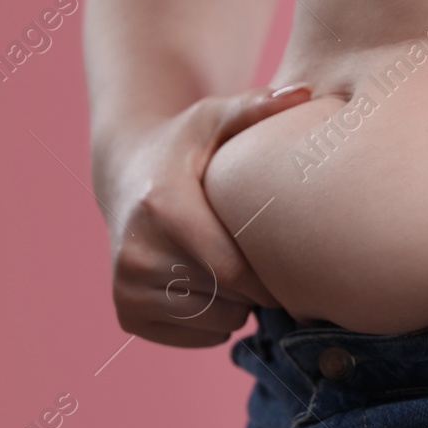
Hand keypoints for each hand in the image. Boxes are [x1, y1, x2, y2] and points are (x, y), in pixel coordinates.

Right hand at [93, 83, 311, 346]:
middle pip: (228, 297)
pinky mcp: (125, 311)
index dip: (272, 277)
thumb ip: (258, 105)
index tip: (296, 262)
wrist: (126, 172)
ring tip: (232, 264)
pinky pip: (196, 335)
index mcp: (163, 207)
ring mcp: (125, 285)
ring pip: (216, 321)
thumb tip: (302, 92)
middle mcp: (135, 251)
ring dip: (239, 303)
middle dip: (258, 286)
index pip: (234, 270)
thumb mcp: (216, 117)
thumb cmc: (187, 144)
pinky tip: (209, 281)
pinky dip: (215, 318)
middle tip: (261, 255)